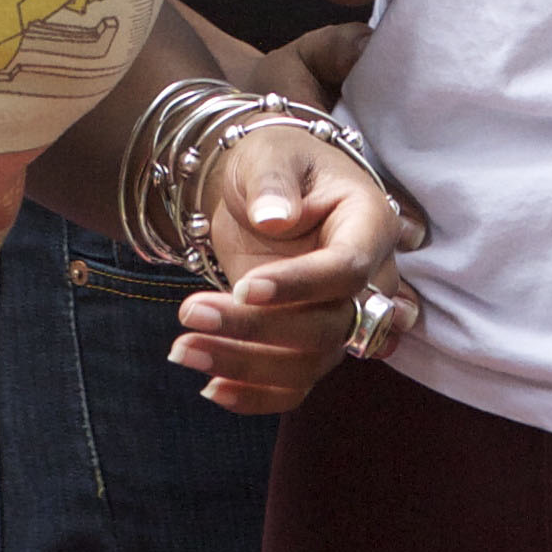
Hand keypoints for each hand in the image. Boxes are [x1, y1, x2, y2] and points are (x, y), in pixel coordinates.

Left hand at [172, 116, 417, 413]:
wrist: (264, 186)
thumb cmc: (275, 160)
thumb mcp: (269, 155)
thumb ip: (274, 183)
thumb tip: (275, 219)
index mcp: (369, 224)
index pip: (347, 269)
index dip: (300, 285)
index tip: (244, 287)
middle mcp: (367, 281)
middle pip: (328, 326)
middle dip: (257, 329)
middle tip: (189, 311)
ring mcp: (340, 317)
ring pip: (308, 364)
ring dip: (245, 366)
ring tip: (181, 348)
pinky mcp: (310, 344)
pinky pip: (295, 385)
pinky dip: (256, 396)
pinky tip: (210, 388)